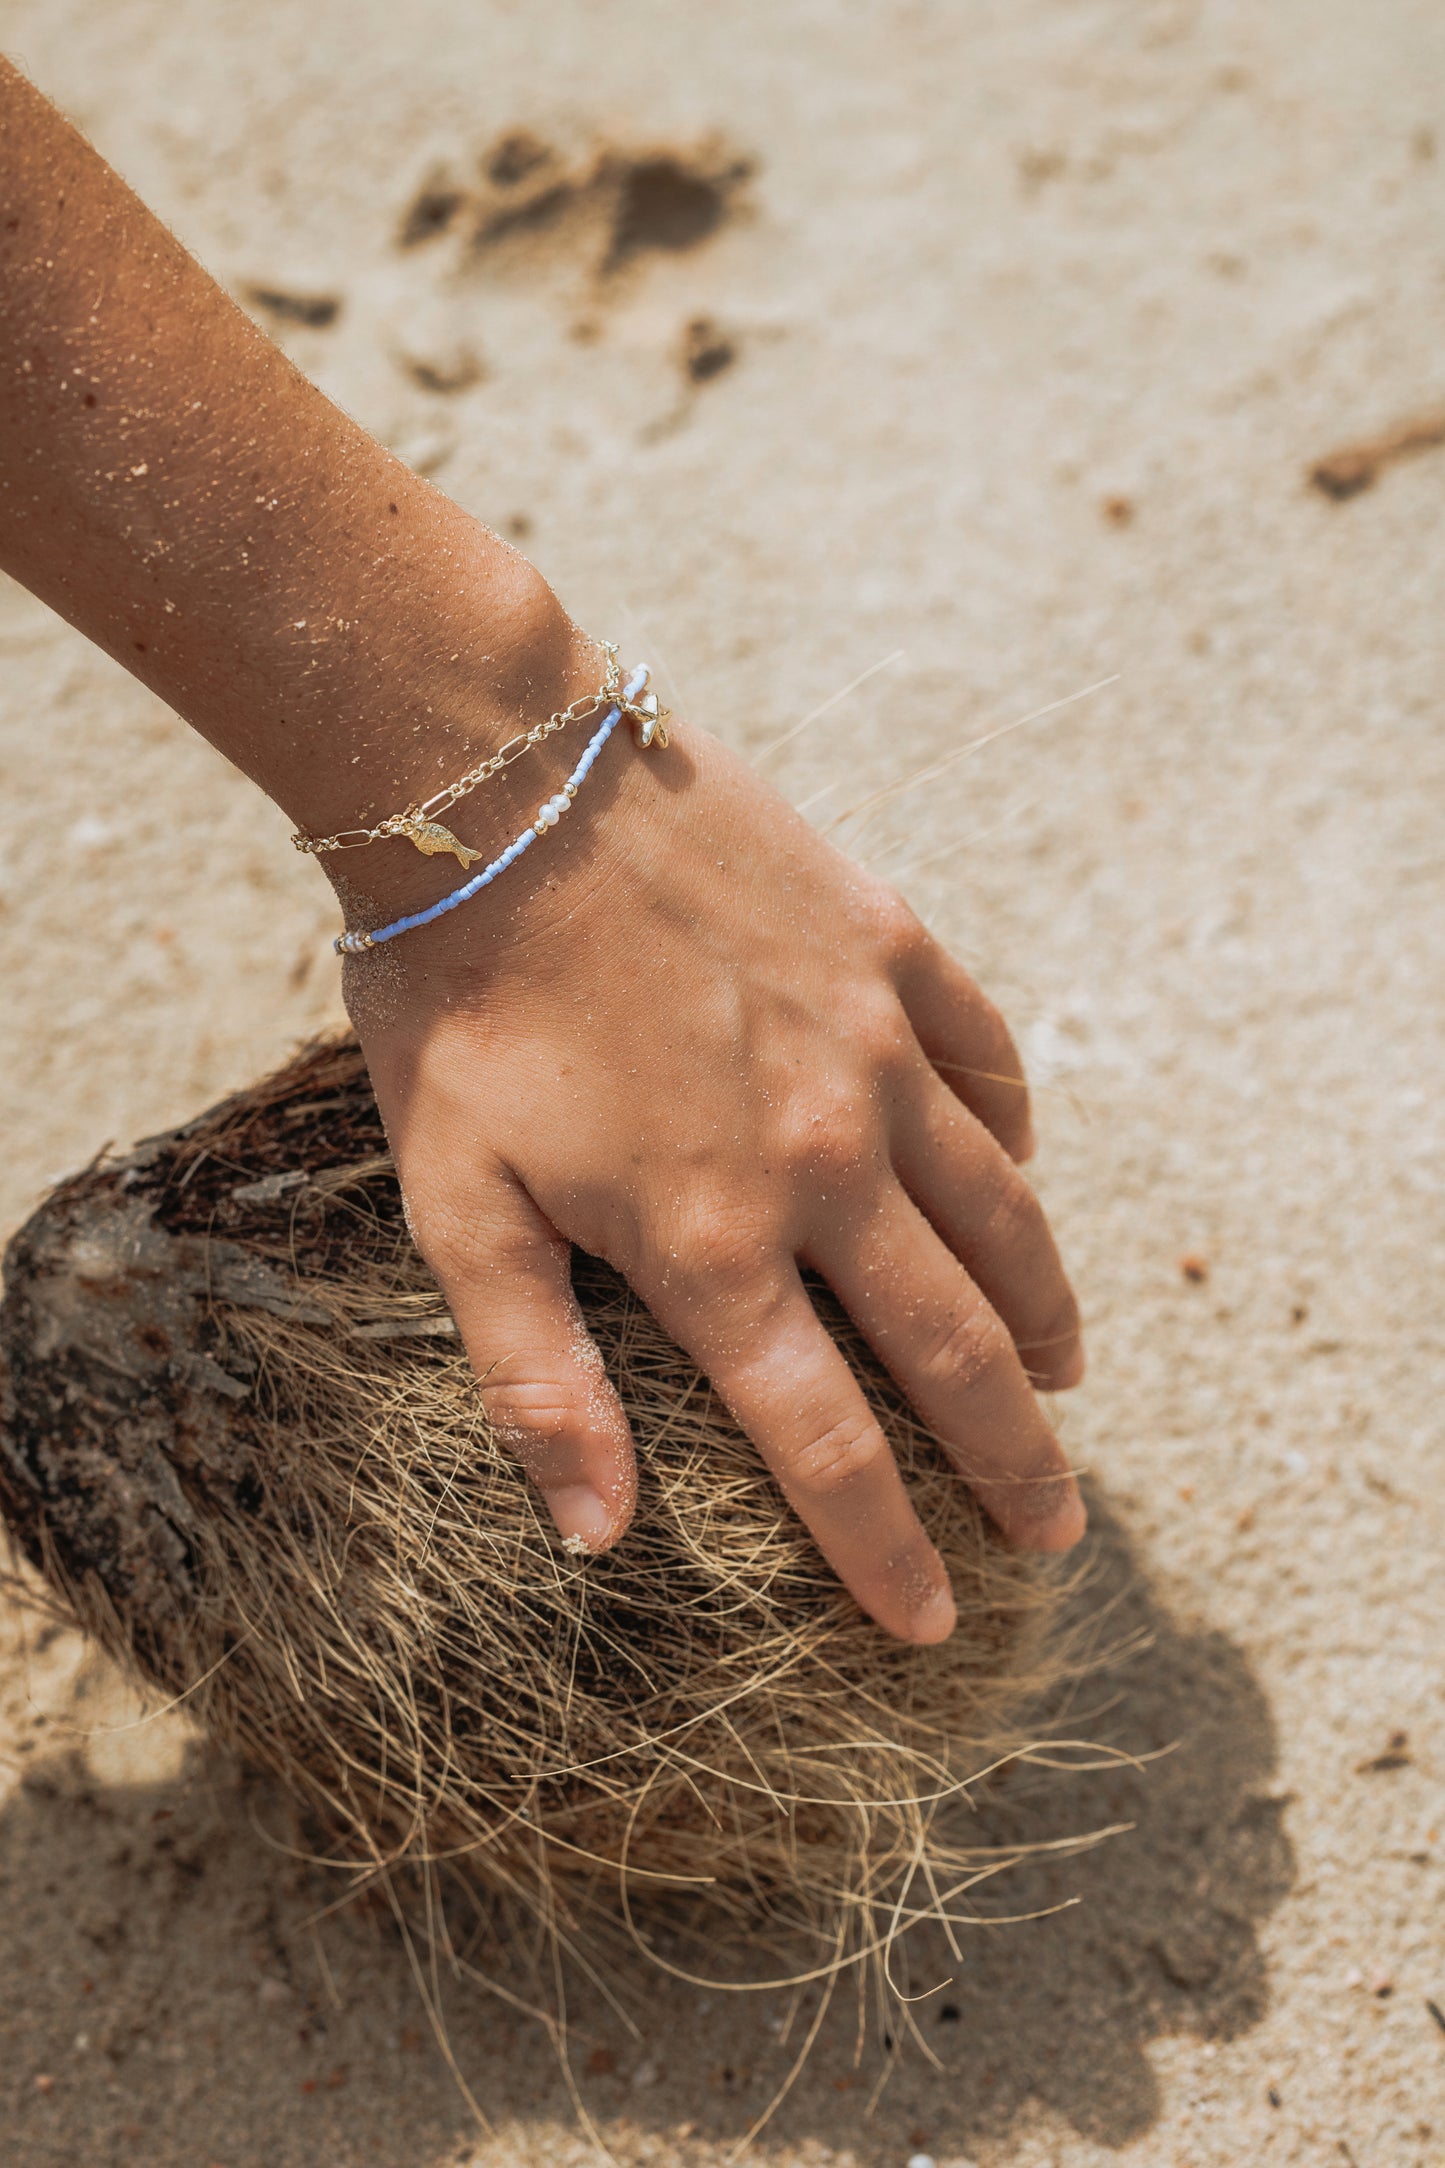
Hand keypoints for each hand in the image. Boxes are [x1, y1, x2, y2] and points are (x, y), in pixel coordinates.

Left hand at [349, 706, 1084, 1643]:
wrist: (499, 787)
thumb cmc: (457, 1005)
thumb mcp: (454, 1204)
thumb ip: (532, 1372)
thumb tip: (596, 1534)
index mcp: (711, 1240)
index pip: (827, 1440)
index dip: (886, 1547)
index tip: (934, 1620)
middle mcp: (822, 1158)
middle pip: (952, 1347)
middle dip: (1012, 1459)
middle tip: (1058, 1532)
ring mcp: (874, 1048)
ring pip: (1001, 1214)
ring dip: (1042, 1313)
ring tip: (1064, 1378)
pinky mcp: (892, 949)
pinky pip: (991, 1064)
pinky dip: (1014, 1141)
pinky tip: (1018, 1177)